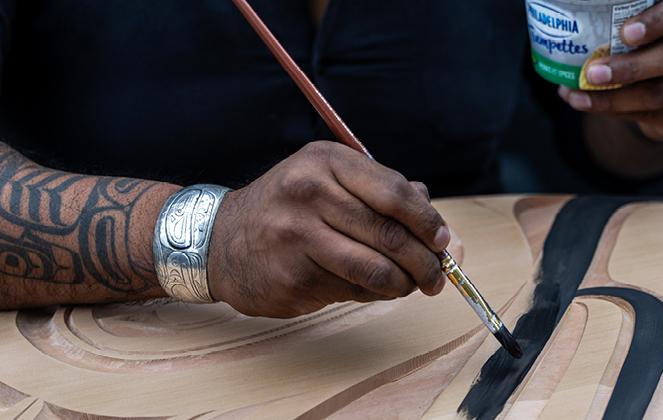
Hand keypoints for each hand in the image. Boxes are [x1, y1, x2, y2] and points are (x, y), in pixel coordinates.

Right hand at [206, 141, 449, 317]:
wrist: (219, 241)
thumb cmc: (286, 209)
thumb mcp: (327, 180)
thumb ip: (380, 193)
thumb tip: (435, 220)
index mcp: (325, 162)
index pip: (394, 192)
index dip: (427, 221)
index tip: (442, 241)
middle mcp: (309, 193)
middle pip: (389, 234)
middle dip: (424, 261)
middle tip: (436, 275)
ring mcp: (297, 237)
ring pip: (375, 270)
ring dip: (404, 284)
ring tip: (410, 286)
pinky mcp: (293, 276)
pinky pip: (351, 291)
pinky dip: (371, 294)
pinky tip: (369, 288)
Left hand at [557, 0, 662, 140]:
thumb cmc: (642, 42)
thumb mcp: (634, 24)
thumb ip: (610, 20)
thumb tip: (558, 23)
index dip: (654, 22)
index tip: (624, 33)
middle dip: (630, 67)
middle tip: (592, 72)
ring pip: (660, 92)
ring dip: (615, 98)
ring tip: (580, 95)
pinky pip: (651, 113)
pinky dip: (613, 111)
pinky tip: (587, 105)